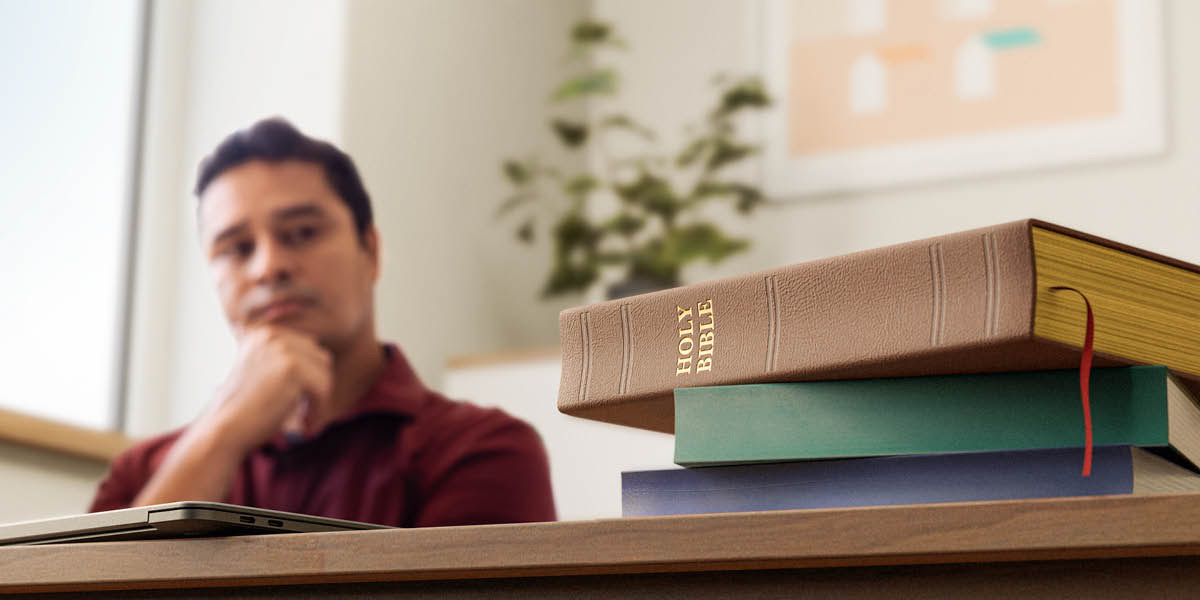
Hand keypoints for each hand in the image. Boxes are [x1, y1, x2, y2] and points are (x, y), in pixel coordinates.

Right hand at [205, 327, 333, 452]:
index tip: (301, 402)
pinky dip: (318, 409)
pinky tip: (306, 424)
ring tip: (307, 420)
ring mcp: (282, 349)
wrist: (225, 428)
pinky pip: (323, 389)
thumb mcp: (261, 374)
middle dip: (317, 386)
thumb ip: (283, 362)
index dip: (309, 377)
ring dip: (320, 399)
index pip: (307, 348)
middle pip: (320, 358)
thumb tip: (323, 358)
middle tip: (307, 412)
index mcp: (263, 335)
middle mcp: (272, 336)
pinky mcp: (292, 368)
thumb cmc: (243, 410)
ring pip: (324, 374)